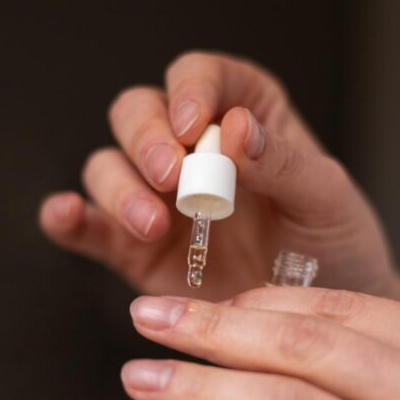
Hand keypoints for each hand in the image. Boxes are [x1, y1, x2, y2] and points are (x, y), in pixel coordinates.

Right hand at [39, 51, 391, 300]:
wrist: (319, 323)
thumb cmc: (333, 247)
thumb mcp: (329, 201)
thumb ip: (286, 164)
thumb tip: (238, 128)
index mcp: (244, 115)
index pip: (202, 76)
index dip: (192, 89)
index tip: (197, 124)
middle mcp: (191, 150)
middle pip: (140, 112)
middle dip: (148, 138)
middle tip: (172, 175)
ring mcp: (157, 198)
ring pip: (108, 166)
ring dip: (119, 187)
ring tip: (153, 223)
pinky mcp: (132, 249)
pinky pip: (88, 226)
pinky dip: (69, 218)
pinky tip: (67, 216)